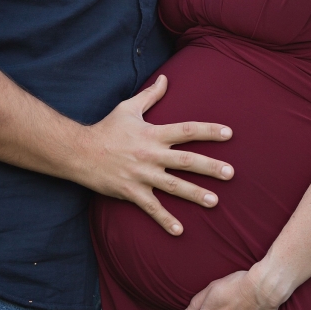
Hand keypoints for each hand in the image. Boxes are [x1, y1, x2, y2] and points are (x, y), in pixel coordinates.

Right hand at [82, 74, 233, 235]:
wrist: (79, 152)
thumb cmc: (106, 128)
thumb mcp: (128, 107)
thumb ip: (151, 95)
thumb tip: (166, 77)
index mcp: (153, 133)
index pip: (187, 130)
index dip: (209, 131)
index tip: (229, 133)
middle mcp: (151, 154)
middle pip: (186, 161)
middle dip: (210, 167)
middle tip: (231, 173)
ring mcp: (142, 175)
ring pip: (174, 186)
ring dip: (195, 194)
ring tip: (215, 202)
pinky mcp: (131, 192)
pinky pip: (151, 208)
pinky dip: (165, 220)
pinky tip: (179, 231)